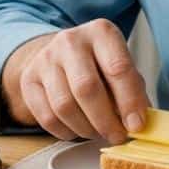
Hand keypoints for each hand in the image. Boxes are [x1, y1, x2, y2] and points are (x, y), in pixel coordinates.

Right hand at [4, 20, 149, 144]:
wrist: (60, 53)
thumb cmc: (98, 63)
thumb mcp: (120, 64)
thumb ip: (133, 89)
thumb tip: (139, 122)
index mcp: (101, 32)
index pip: (118, 68)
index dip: (129, 101)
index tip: (137, 125)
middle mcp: (70, 40)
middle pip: (87, 88)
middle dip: (105, 120)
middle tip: (117, 136)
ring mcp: (46, 59)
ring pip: (64, 106)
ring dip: (86, 129)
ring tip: (98, 132)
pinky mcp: (28, 79)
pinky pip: (46, 118)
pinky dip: (66, 132)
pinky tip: (78, 129)